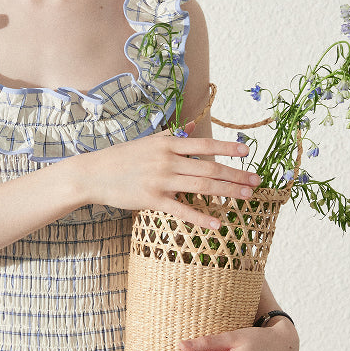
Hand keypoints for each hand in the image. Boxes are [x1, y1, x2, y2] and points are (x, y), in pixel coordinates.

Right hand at [78, 124, 259, 228]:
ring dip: (227, 191)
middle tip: (256, 180)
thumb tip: (194, 126)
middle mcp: (167, 161)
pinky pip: (182, 210)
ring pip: (201, 186)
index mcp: (167, 144)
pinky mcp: (152, 200)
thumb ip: (172, 136)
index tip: (247, 151)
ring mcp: (161, 181)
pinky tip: (218, 224)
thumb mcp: (148, 142)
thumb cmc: (121, 157)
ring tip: (247, 196)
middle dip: (236, 174)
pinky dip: (202, 217)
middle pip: (209, 167)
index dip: (227, 148)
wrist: (93, 174)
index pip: (204, 144)